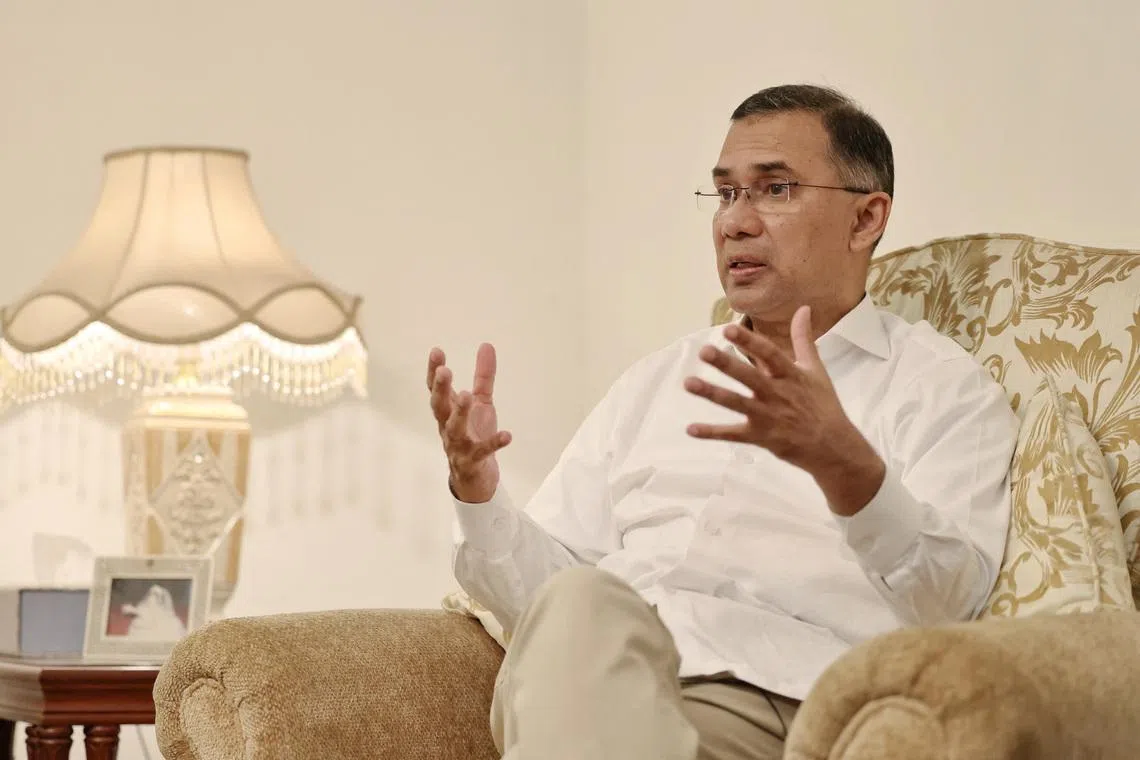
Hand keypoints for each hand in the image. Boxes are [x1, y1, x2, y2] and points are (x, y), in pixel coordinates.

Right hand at [428, 343, 511, 502]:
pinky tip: (507, 435)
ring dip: (459, 413)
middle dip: (440, 389)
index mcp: (448, 411)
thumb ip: (483, 376)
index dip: (434, 371)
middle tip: (445, 371)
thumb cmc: (474, 434)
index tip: (436, 351)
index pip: (436, 389)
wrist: (476, 477)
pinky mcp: (473, 461)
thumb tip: (487, 345)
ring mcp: (458, 445)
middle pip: (439, 407)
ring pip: (454, 429)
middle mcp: (448, 427)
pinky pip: (482, 452)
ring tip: (466, 395)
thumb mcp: (481, 402)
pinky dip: (494, 443)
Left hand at [683, 306, 883, 511]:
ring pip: (736, 403)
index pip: (769, 354)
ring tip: (688, 383)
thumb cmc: (823, 405)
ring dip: (712, 393)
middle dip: (726, 364)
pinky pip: (733, 434)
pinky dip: (712, 433)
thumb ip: (803, 339)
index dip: (749, 341)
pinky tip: (690, 429)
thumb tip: (804, 308)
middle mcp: (777, 394)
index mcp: (790, 375)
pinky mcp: (760, 437)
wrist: (833, 447)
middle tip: (704, 351)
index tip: (728, 328)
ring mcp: (768, 416)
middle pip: (748, 377)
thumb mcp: (815, 369)